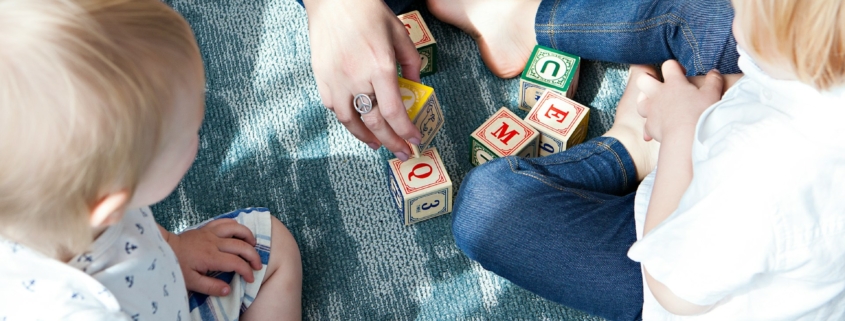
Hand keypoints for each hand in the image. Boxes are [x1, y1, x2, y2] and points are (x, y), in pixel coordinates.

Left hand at [164, 219, 261, 295]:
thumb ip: (210, 287)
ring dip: (248, 235)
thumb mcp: (191, 282)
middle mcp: (213, 242)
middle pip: (241, 245)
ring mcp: (210, 233)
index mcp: (210, 257)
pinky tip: (240, 231)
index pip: (236, 263)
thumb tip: (228, 290)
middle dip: (253, 256)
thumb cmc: (177, 266)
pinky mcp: (207, 227)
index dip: (247, 271)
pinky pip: (225, 221)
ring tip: (253, 245)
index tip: (250, 278)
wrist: (164, 249)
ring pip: (236, 228)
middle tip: (258, 265)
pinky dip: (236, 225)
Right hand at [304, 0, 421, 160]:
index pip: (394, 112)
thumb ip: (411, 63)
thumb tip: (415, 87)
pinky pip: (334, 108)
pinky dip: (348, 120)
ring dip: (366, 137)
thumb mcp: (399, 34)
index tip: (415, 140)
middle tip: (402, 152)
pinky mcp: (321, 78)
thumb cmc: (367, 12)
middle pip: (375, 122)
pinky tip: (358, 123)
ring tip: (378, 144)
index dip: (405, 131)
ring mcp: (335, 80)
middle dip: (392, 142)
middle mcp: (356, 78)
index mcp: (379, 67)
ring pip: (350, 121)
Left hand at [636, 60, 723, 142]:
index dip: (674, 66)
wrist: (686, 137)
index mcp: (674, 83)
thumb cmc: (700, 114)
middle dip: (648, 79)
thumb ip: (713, 81)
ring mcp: (651, 110)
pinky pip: (645, 126)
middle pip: (643, 79)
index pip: (668, 65)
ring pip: (640, 101)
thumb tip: (714, 72)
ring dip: (645, 102)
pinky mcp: (650, 126)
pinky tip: (654, 131)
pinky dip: (649, 127)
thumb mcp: (712, 94)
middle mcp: (658, 94)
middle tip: (659, 84)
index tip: (682, 74)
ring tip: (655, 105)